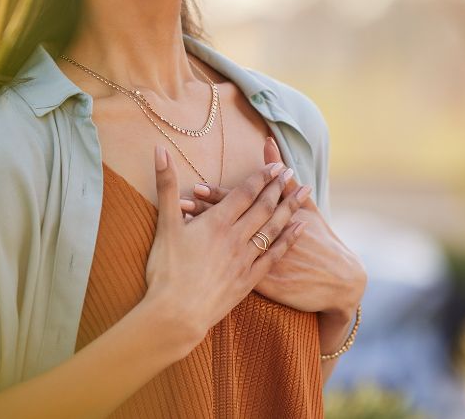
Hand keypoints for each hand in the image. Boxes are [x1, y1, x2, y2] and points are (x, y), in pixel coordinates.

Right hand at [144, 144, 307, 346]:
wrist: (176, 315)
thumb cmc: (166, 270)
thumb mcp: (164, 224)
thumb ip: (166, 185)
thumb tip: (160, 149)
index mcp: (217, 222)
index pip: (244, 193)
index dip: (261, 177)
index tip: (275, 165)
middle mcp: (236, 237)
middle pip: (263, 207)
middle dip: (278, 187)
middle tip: (292, 172)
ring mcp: (245, 259)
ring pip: (274, 228)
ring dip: (290, 208)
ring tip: (304, 192)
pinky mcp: (249, 280)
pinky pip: (275, 255)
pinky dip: (289, 239)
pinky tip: (300, 228)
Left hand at [179, 137, 366, 316]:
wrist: (338, 281)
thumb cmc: (321, 240)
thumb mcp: (306, 208)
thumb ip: (284, 179)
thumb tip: (269, 143)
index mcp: (273, 219)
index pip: (240, 204)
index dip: (218, 196)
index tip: (196, 186)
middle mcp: (263, 240)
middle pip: (229, 224)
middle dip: (204, 214)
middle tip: (180, 203)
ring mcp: (261, 264)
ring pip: (224, 248)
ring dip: (203, 238)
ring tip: (181, 228)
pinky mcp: (261, 285)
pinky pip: (231, 273)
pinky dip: (213, 265)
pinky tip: (193, 261)